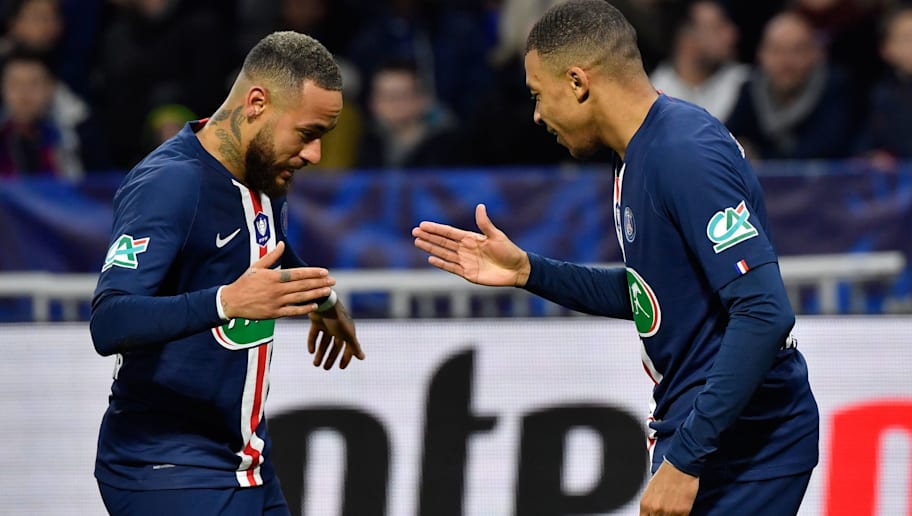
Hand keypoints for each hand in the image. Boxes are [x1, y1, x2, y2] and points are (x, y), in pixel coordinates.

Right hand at [220, 241, 335, 319]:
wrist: (231, 301)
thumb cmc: (244, 282)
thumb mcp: (257, 266)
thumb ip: (271, 256)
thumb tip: (282, 244)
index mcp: (273, 276)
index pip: (297, 273)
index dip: (312, 272)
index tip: (324, 271)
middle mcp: (276, 289)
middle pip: (302, 285)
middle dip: (319, 282)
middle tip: (333, 280)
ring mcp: (276, 302)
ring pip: (300, 297)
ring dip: (316, 294)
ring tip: (328, 291)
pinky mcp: (274, 313)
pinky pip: (292, 311)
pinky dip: (304, 309)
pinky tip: (315, 305)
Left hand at [307, 298, 364, 369]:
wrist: (324, 302)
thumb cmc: (338, 319)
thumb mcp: (347, 334)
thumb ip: (355, 346)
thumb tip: (363, 358)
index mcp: (347, 331)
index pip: (348, 347)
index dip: (346, 357)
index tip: (340, 368)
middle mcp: (338, 328)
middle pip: (335, 346)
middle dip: (330, 358)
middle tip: (325, 368)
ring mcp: (327, 324)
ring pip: (324, 342)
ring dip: (320, 353)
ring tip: (315, 364)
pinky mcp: (316, 321)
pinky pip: (314, 334)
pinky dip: (312, 343)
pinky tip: (311, 352)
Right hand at [412, 203, 529, 286]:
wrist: (517, 270)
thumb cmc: (509, 251)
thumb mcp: (496, 236)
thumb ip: (485, 223)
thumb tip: (480, 206)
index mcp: (471, 238)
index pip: (449, 233)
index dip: (436, 229)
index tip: (422, 225)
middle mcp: (465, 249)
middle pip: (443, 242)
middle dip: (429, 237)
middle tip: (414, 232)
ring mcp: (465, 261)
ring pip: (444, 253)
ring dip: (431, 248)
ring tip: (417, 242)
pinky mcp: (468, 273)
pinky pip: (451, 267)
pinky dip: (441, 263)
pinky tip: (431, 258)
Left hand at [639, 460, 698, 515]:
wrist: (680, 465)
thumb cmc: (667, 474)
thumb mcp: (651, 490)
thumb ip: (650, 505)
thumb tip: (651, 513)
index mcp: (645, 504)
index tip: (654, 515)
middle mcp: (655, 509)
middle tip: (666, 511)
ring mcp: (669, 511)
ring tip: (673, 509)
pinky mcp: (682, 511)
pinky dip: (680, 515)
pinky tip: (680, 509)